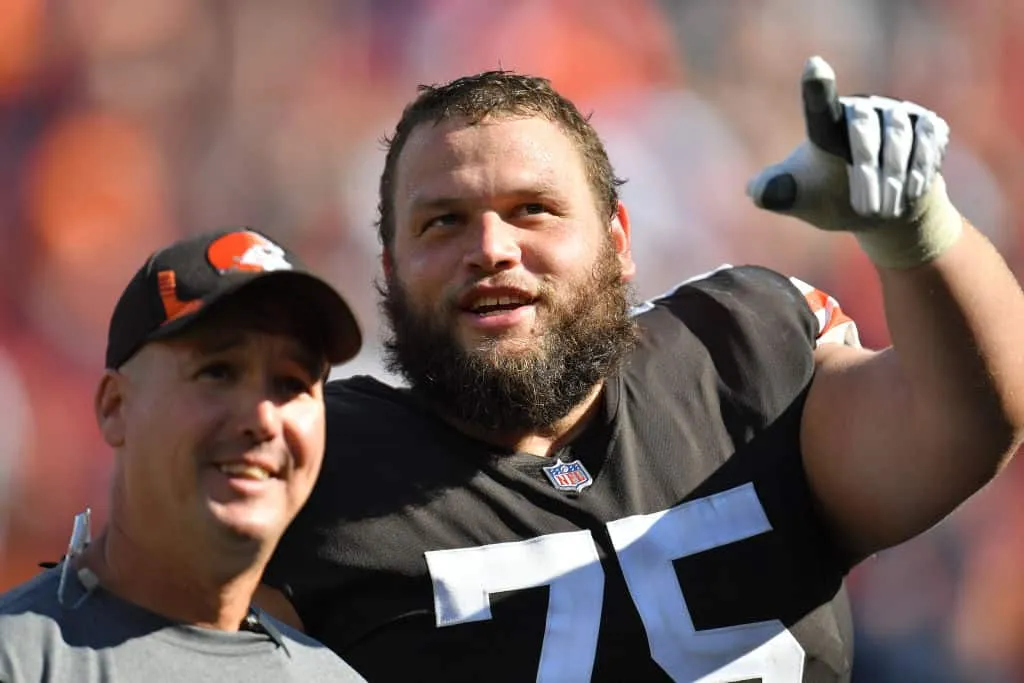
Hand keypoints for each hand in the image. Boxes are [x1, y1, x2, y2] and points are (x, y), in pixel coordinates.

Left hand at [746, 56, 961, 267]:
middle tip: (866, 209)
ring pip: (900, 135)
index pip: (819, 104)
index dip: (817, 87)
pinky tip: (910, 193)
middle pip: (864, 127)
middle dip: (866, 171)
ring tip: (884, 210)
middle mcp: (862, 108)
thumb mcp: (799, 201)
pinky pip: (929, 139)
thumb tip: (755, 191)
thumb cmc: (832, 199)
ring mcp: (898, 112)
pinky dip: (920, 169)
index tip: (814, 66)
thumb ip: (776, 193)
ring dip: (894, 176)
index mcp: (825, 123)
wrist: (882, 211)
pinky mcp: (928, 123)